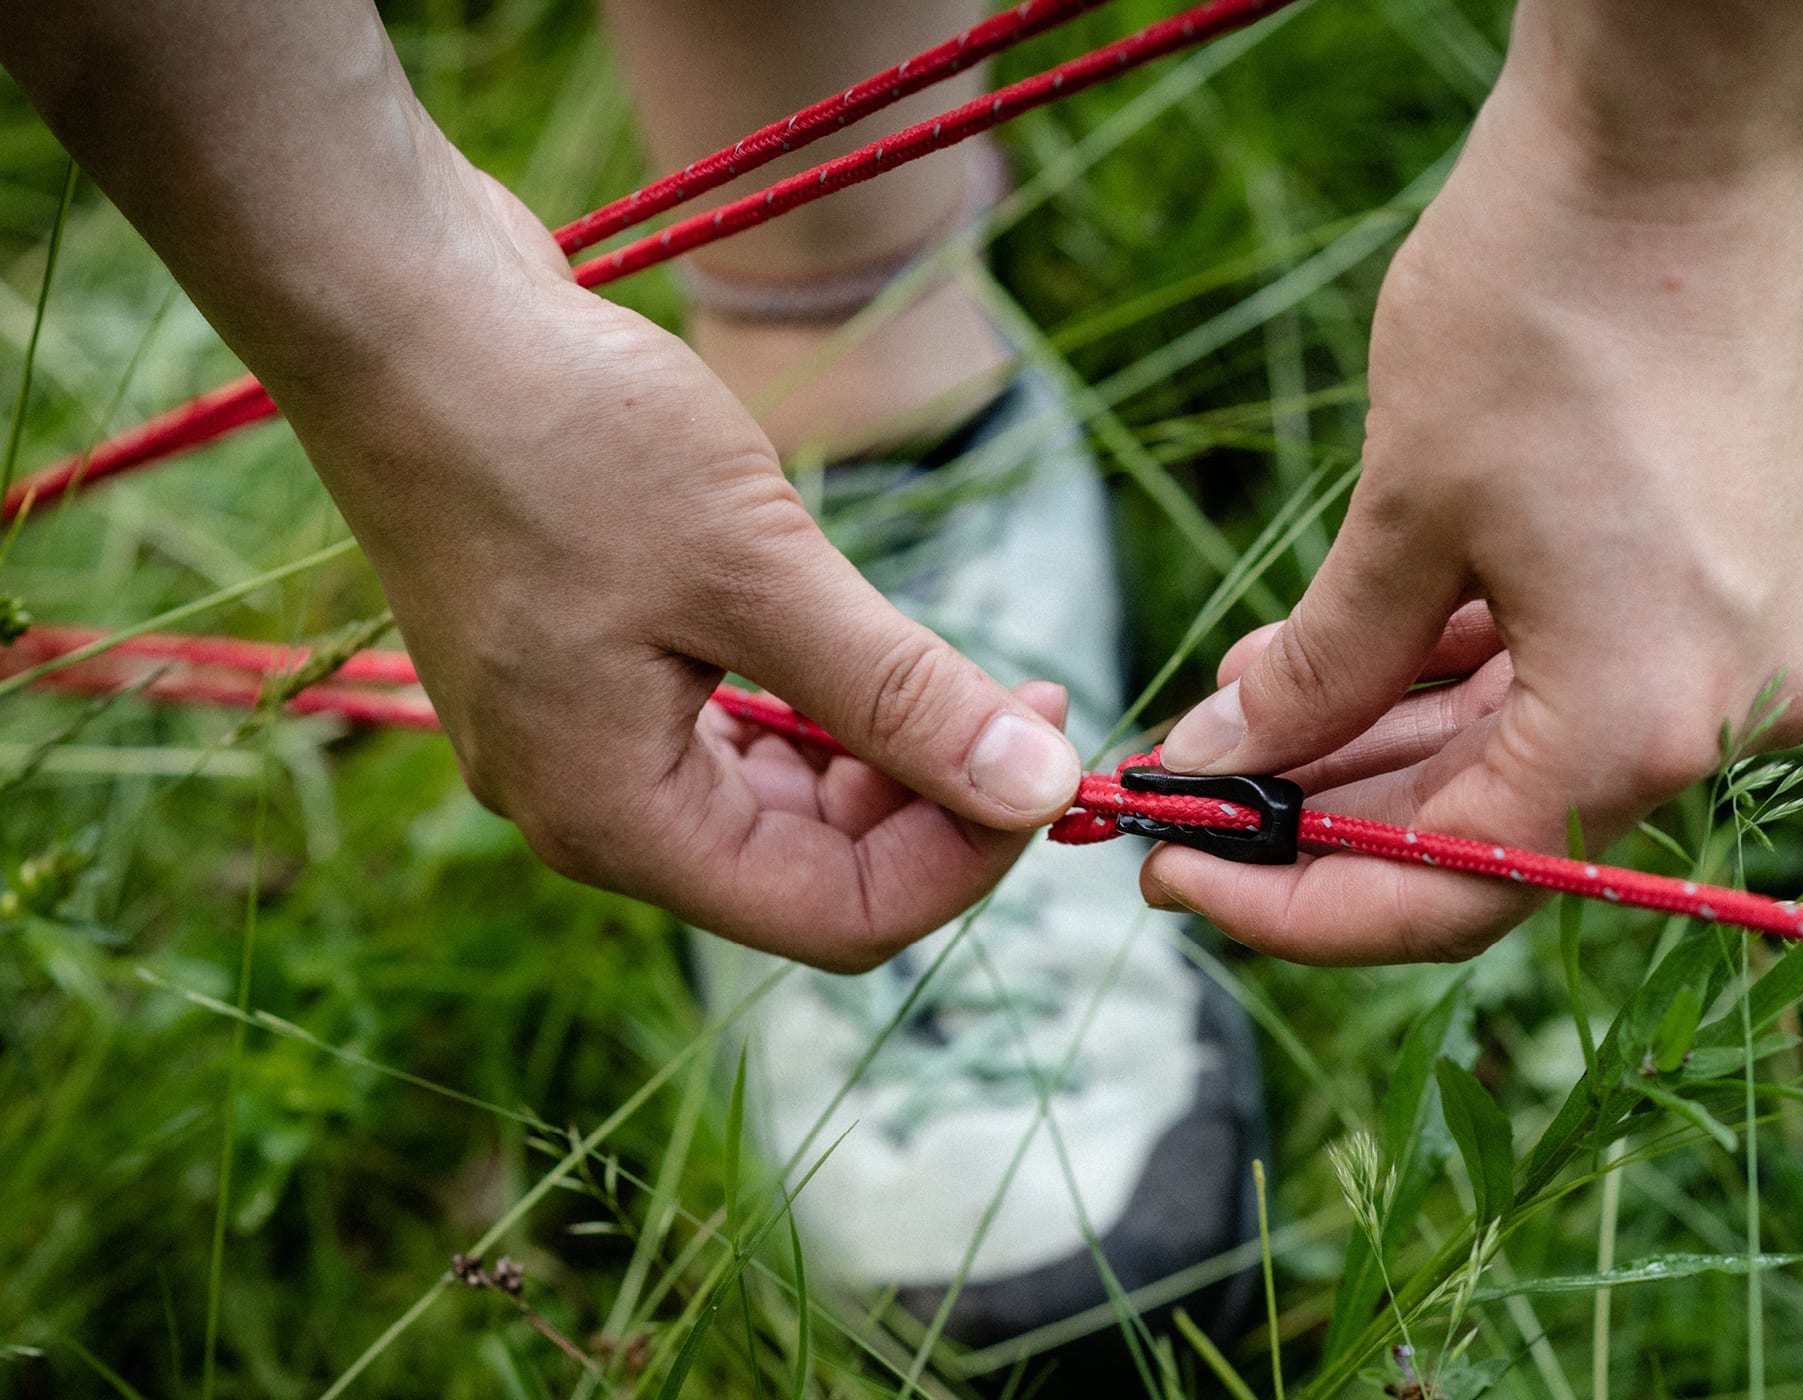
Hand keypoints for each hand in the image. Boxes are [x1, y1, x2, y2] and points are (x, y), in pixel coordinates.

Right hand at [266, 151, 1079, 971]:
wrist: (402, 315)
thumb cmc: (560, 435)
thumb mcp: (757, 569)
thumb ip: (900, 695)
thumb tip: (1039, 789)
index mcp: (619, 820)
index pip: (844, 917)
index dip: (969, 854)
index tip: (1051, 747)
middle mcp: (591, 811)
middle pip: (814, 872)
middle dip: (934, 801)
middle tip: (1025, 693)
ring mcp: (580, 744)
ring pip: (778, 808)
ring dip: (880, 754)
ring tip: (952, 659)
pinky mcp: (587, 676)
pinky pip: (729, 738)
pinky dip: (813, 707)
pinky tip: (854, 633)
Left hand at [1145, 67, 1802, 965]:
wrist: (1688, 125)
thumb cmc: (1547, 300)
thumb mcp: (1404, 510)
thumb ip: (1318, 672)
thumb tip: (1223, 764)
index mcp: (1646, 718)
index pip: (1452, 889)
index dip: (1293, 904)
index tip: (1170, 878)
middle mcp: (1719, 715)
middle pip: (1489, 833)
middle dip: (1323, 817)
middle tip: (1187, 797)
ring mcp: (1737, 652)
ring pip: (1523, 753)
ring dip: (1376, 743)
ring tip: (1242, 710)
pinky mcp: (1728, 588)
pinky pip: (1572, 678)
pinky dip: (1451, 677)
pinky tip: (1337, 655)